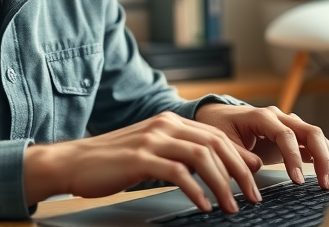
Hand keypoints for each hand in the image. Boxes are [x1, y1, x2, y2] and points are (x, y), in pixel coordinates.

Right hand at [23, 112, 262, 212]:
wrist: (73, 162)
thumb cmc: (112, 162)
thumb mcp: (151, 151)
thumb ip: (179, 154)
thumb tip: (212, 172)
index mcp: (170, 122)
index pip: (216, 135)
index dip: (239, 157)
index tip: (255, 178)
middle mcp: (164, 125)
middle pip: (215, 144)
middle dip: (239, 172)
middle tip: (254, 196)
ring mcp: (152, 140)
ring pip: (201, 157)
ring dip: (222, 184)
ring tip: (232, 206)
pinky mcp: (140, 158)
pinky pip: (177, 173)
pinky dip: (196, 190)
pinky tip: (204, 205)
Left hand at [194, 103, 328, 189]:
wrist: (220, 117)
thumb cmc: (220, 127)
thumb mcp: (223, 142)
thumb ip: (238, 154)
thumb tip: (256, 167)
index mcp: (262, 116)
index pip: (286, 135)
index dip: (294, 157)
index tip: (298, 180)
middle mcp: (280, 117)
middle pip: (311, 132)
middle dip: (322, 158)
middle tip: (325, 183)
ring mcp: (288, 125)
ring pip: (317, 137)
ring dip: (328, 159)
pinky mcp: (292, 136)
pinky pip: (314, 144)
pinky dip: (324, 158)